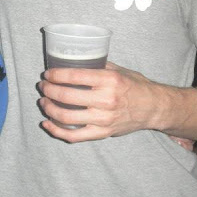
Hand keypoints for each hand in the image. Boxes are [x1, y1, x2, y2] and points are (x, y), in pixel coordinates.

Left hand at [38, 61, 160, 141]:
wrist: (154, 108)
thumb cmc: (135, 86)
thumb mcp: (118, 69)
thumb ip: (97, 65)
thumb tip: (73, 60)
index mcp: (108, 80)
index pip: (74, 76)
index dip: (55, 74)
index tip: (48, 73)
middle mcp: (105, 100)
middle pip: (66, 95)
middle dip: (48, 89)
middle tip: (43, 85)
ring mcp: (103, 119)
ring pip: (66, 116)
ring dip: (49, 108)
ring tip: (43, 101)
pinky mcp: (102, 133)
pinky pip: (74, 136)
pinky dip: (56, 131)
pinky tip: (47, 123)